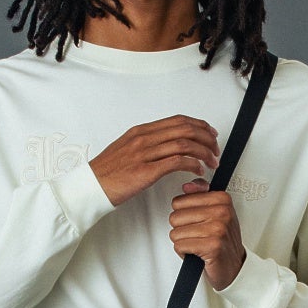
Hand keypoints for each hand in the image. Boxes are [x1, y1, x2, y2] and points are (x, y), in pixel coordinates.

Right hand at [90, 115, 220, 206]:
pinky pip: (177, 162)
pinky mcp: (146, 171)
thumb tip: (165, 145)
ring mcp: (145, 153)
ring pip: (184, 144)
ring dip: (204, 152)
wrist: (91, 186)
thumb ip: (146, 145)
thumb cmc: (107, 173)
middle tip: (216, 149)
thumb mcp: (127, 150)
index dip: (199, 125)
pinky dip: (193, 165)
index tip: (210, 133)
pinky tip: (199, 170)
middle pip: (185, 129)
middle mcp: (144, 138)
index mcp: (141, 131)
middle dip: (206, 137)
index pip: (178, 121)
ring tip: (212, 162)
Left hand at [170, 176, 244, 289]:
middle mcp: (222, 212)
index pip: (179, 201)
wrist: (234, 267)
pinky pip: (180, 246)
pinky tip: (197, 252)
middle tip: (197, 235)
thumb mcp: (214, 213)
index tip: (198, 222)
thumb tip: (187, 186)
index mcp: (222, 199)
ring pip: (176, 233)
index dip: (183, 215)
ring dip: (183, 242)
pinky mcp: (212, 246)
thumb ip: (199, 195)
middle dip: (181, 230)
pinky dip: (184, 252)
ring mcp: (218, 229)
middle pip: (175, 217)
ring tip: (197, 244)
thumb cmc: (222, 241)